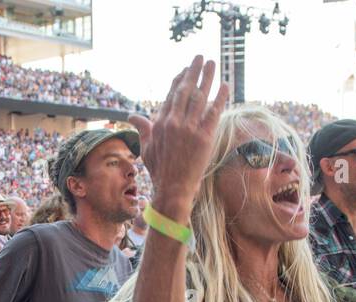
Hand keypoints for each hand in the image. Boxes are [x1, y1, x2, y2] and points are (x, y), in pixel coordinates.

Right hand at [127, 56, 230, 217]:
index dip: (180, 79)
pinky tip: (225, 86)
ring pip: (200, 97)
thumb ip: (143, 128)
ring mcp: (189, 130)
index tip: (186, 69)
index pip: (171, 95)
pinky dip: (220, 97)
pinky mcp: (204, 137)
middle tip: (200, 57)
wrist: (173, 189)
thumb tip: (131, 116)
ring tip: (212, 63)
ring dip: (207, 78)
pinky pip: (214, 112)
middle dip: (193, 71)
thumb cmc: (159, 171)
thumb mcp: (147, 148)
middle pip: (185, 90)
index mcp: (160, 123)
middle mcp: (173, 123)